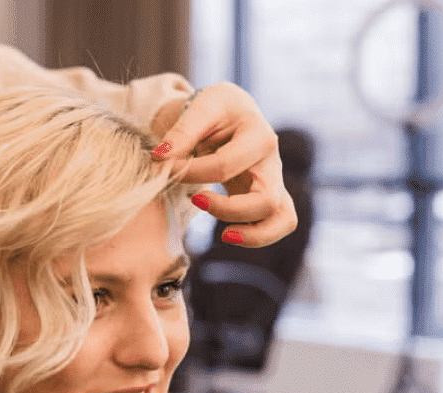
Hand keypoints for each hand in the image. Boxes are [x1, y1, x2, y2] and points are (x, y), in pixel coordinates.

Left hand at [151, 82, 296, 246]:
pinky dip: (258, 236)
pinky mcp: (268, 197)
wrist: (232, 114)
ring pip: (283, 219)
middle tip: (196, 200)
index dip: (190, 172)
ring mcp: (274, 182)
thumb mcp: (201, 107)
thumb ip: (181, 132)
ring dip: (255, 234)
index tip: (166, 168)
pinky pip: (277, 224)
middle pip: (265, 200)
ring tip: (224, 235)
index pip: (224, 166)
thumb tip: (160, 158)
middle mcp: (273, 162)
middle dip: (227, 209)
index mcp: (259, 136)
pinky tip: (229, 233)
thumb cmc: (217, 109)